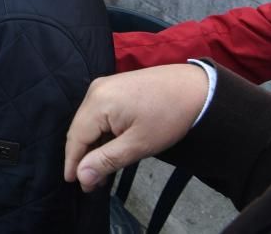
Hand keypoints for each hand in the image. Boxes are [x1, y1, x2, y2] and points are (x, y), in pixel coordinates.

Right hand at [63, 64, 209, 191]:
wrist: (197, 88)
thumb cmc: (169, 117)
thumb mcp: (139, 144)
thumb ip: (106, 160)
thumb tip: (81, 177)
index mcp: (98, 102)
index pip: (76, 137)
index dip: (72, 162)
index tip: (74, 184)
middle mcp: (95, 90)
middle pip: (80, 128)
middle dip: (83, 155)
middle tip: (90, 182)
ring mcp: (104, 86)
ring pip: (89, 121)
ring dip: (93, 145)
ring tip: (101, 168)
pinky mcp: (114, 87)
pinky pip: (99, 112)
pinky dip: (101, 131)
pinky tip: (109, 146)